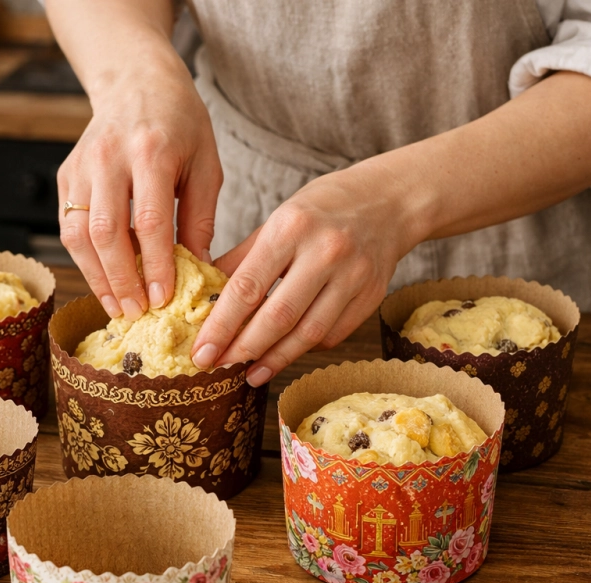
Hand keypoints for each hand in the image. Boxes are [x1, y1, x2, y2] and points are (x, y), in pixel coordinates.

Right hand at [58, 57, 221, 319]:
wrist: (135, 81)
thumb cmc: (179, 123)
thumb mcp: (206, 163)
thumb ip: (201, 217)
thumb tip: (198, 269)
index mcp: (151, 151)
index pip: (150, 220)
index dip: (155, 265)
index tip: (164, 298)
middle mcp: (109, 157)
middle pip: (107, 231)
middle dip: (121, 279)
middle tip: (137, 311)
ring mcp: (81, 166)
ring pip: (78, 233)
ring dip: (97, 276)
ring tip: (118, 306)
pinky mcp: (66, 176)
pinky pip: (68, 226)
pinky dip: (84, 259)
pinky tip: (104, 281)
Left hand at [191, 161, 424, 386]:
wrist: (389, 200)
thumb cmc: (323, 208)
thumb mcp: (277, 220)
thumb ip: (242, 259)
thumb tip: (206, 297)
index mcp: (292, 227)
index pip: (248, 287)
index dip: (221, 325)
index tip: (202, 351)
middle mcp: (326, 252)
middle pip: (278, 316)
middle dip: (243, 348)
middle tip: (218, 366)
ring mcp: (353, 276)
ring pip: (308, 333)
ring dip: (275, 359)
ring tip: (250, 373)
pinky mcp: (372, 295)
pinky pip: (333, 334)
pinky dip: (305, 348)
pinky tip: (285, 353)